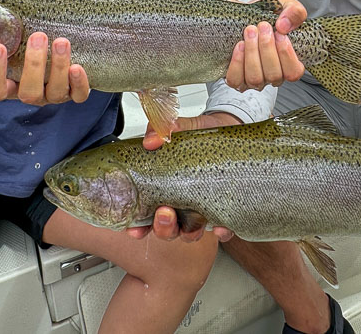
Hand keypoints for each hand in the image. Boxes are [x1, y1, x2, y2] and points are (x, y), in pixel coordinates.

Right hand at [0, 32, 90, 104]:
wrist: (54, 54)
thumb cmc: (24, 45)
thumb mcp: (11, 42)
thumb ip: (3, 34)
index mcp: (8, 87)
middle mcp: (30, 94)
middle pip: (29, 92)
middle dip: (34, 64)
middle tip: (38, 36)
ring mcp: (52, 96)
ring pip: (55, 93)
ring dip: (58, 67)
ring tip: (60, 42)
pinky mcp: (73, 94)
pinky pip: (78, 96)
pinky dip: (79, 84)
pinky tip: (77, 67)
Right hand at [127, 112, 242, 241]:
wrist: (227, 127)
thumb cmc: (198, 135)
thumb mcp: (178, 128)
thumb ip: (161, 130)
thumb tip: (151, 140)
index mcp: (162, 191)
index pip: (144, 217)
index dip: (137, 228)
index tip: (134, 228)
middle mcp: (180, 205)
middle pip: (167, 229)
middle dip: (163, 227)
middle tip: (164, 212)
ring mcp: (201, 209)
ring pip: (191, 233)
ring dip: (187, 233)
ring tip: (188, 221)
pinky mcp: (224, 208)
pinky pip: (224, 229)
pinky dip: (222, 232)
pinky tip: (221, 226)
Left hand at [225, 0, 307, 92]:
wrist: (245, 16)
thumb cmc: (269, 17)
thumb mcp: (286, 8)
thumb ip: (294, 12)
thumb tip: (284, 26)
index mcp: (290, 65)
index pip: (293, 72)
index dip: (286, 55)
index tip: (280, 34)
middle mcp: (274, 77)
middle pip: (273, 75)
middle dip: (267, 48)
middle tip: (262, 26)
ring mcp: (255, 81)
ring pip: (255, 78)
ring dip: (252, 53)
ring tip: (250, 31)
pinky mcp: (237, 79)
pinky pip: (236, 80)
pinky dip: (237, 63)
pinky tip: (239, 45)